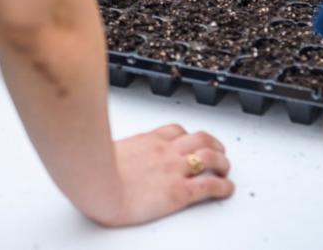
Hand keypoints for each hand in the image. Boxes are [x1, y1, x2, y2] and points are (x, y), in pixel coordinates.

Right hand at [95, 124, 233, 225]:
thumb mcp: (108, 150)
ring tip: (225, 168)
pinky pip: (209, 186)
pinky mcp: (179, 192)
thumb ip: (121, 153)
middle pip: (199, 139)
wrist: (97, 185)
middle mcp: (165, 152)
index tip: (192, 140)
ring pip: (209, 157)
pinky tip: (227, 188)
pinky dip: (223, 186)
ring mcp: (174, 170)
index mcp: (147, 141)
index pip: (175, 131)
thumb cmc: (96, 171)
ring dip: (222, 161)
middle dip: (212, 144)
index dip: (188, 135)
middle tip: (218, 151)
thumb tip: (113, 156)